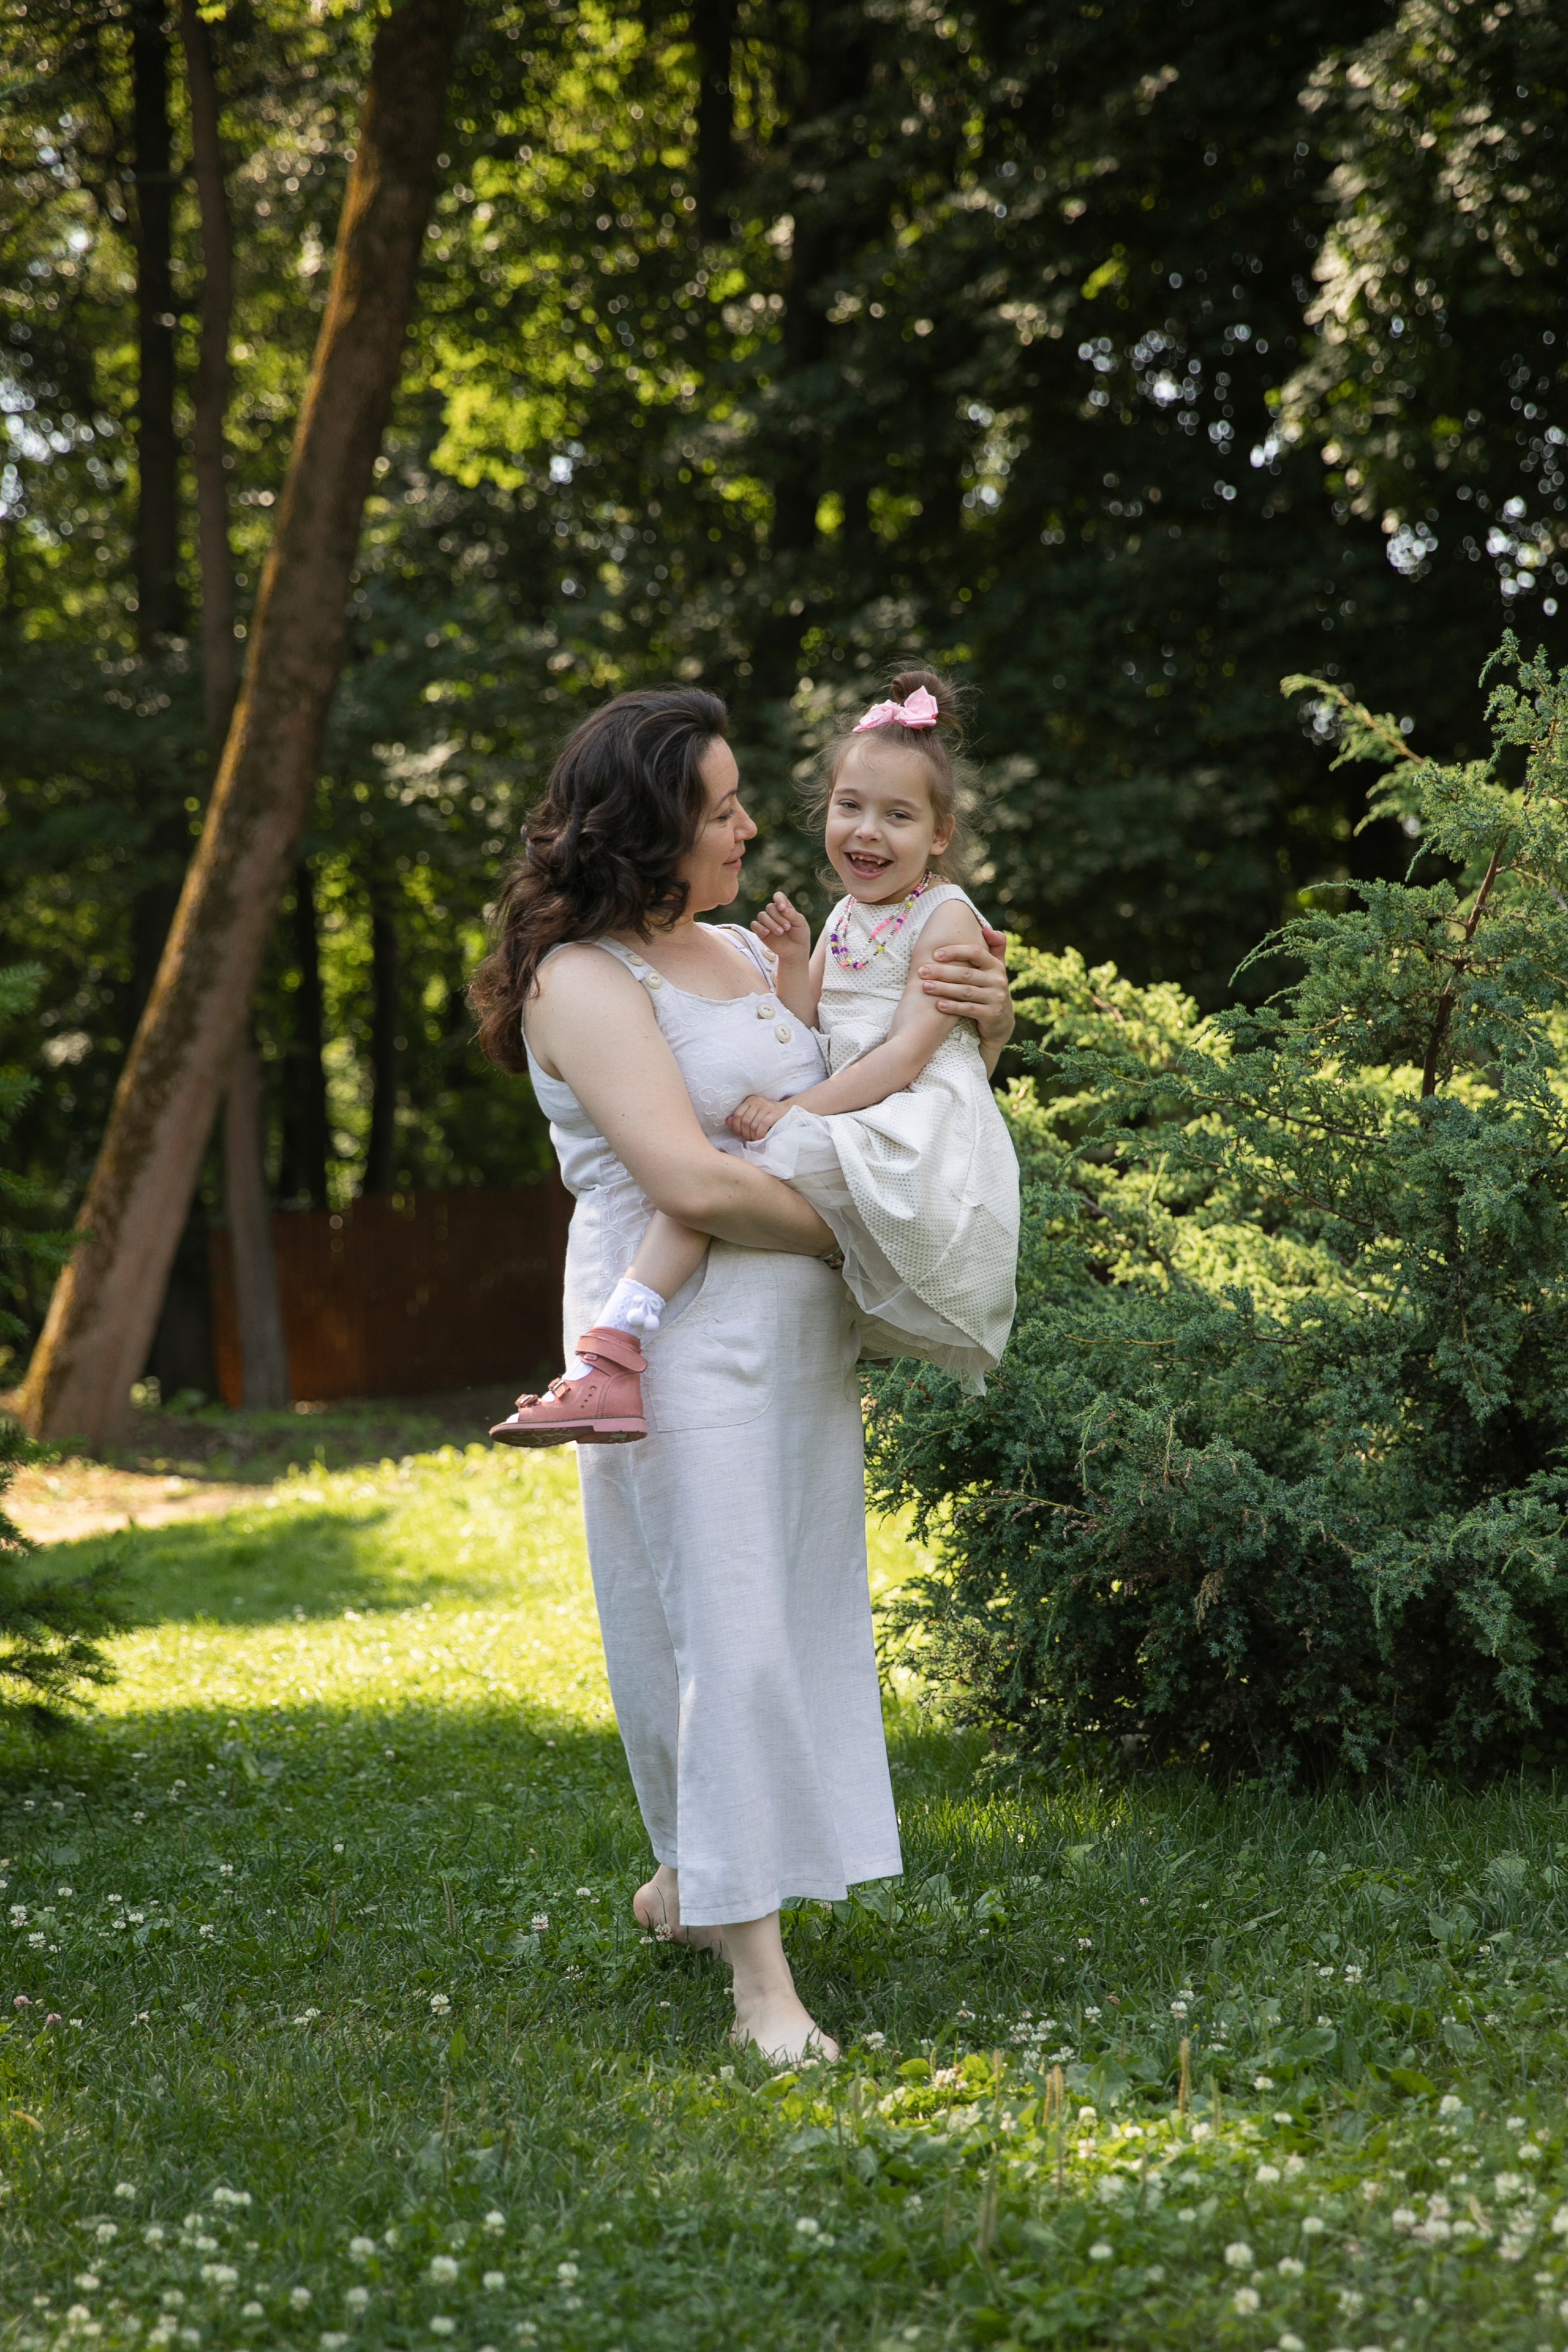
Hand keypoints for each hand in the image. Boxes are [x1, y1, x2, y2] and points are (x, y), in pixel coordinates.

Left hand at [727, 1093, 789, 1141]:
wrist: (788, 1111)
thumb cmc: (768, 1117)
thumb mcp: (753, 1116)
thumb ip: (740, 1119)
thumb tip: (728, 1122)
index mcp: (749, 1100)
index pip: (737, 1115)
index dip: (737, 1128)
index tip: (741, 1135)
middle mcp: (757, 1101)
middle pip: (744, 1121)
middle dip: (745, 1134)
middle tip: (749, 1140)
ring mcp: (766, 1106)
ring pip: (753, 1124)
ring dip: (753, 1136)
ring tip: (755, 1140)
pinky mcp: (775, 1112)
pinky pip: (763, 1125)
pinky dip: (760, 1134)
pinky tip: (761, 1138)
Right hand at [751, 891, 811, 966]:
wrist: (796, 951)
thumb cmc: (800, 935)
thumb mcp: (801, 924)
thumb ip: (793, 915)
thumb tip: (783, 909)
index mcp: (784, 908)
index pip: (778, 896)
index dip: (779, 900)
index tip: (783, 908)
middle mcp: (774, 913)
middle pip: (770, 907)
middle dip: (779, 917)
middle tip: (787, 927)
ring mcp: (766, 922)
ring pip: (762, 915)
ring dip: (771, 923)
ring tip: (780, 932)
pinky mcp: (760, 931)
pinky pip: (754, 925)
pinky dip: (759, 927)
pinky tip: (767, 932)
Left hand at [918, 924, 1013, 1048]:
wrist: (1001, 1021)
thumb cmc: (989, 989)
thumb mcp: (996, 968)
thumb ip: (994, 947)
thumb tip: (986, 929)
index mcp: (996, 966)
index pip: (975, 952)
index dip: (955, 951)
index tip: (935, 954)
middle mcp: (998, 981)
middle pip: (966, 973)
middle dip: (941, 972)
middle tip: (921, 971)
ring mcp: (996, 998)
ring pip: (965, 991)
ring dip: (943, 989)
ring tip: (925, 986)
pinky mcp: (991, 1015)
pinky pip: (969, 1009)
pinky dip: (953, 1007)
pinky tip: (938, 1005)